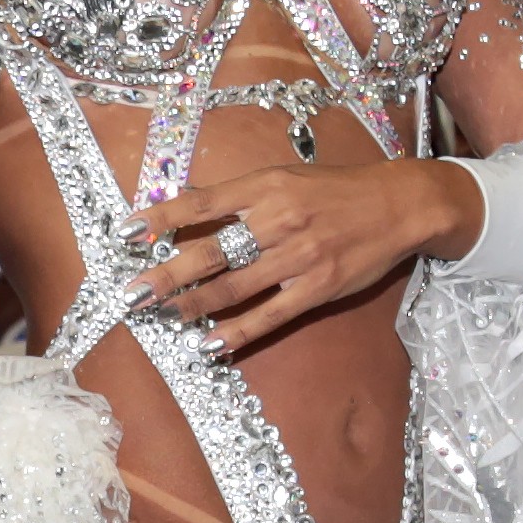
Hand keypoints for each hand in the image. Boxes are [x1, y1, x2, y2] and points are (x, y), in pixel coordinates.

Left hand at [136, 152, 486, 356]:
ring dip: (192, 306)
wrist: (397, 205)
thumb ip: (241, 194)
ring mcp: (297, 258)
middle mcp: (277, 220)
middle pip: (209, 252)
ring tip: (161, 317)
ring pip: (233, 287)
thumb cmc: (335, 191)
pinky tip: (208, 345)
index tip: (125, 232)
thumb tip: (189, 204)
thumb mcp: (286, 177)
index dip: (160, 218)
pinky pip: (268, 316)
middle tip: (131, 293)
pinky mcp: (316, 289)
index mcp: (266, 186)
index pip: (201, 203)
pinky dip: (235, 334)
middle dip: (165, 275)